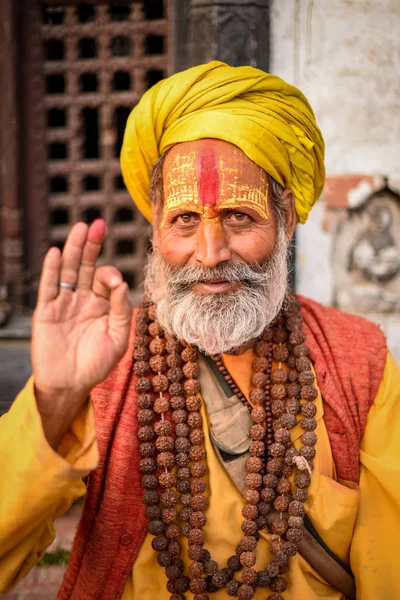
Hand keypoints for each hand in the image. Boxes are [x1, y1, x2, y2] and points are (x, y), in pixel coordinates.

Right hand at [32, 220, 131, 446]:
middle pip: (87, 266)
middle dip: (92, 246)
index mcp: (102, 304)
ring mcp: (64, 303)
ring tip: (81, 229)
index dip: (110, 275)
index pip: (106, 280)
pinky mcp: (46, 311)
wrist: (70, 385)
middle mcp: (83, 299)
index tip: (114, 283)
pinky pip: (49, 287)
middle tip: (98, 224)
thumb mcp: (118, 338)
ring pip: (69, 271)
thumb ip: (121, 310)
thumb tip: (122, 283)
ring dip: (74, 250)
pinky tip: (56, 253)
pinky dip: (52, 270)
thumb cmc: (97, 363)